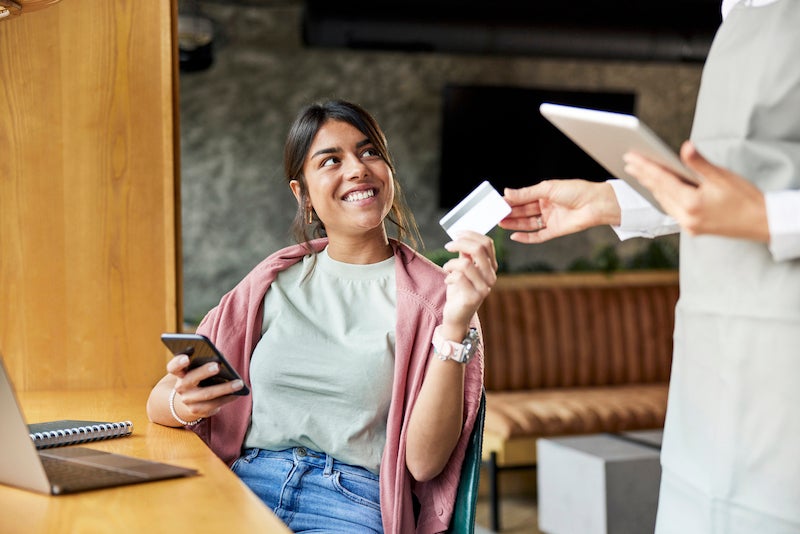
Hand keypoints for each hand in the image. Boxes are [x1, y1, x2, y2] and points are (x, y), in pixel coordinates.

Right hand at [167, 354, 243, 420]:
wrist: (189, 401)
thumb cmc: (198, 377)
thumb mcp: (197, 368)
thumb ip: (205, 360)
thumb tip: (221, 356)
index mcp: (179, 373)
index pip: (173, 367)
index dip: (178, 362)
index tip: (186, 358)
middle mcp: (181, 387)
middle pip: (190, 379)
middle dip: (203, 372)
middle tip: (217, 366)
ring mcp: (188, 400)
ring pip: (206, 394)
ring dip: (224, 388)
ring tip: (239, 383)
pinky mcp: (198, 410)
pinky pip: (214, 405)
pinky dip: (227, 398)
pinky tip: (238, 393)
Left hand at [440, 231, 497, 330]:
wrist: (457, 315)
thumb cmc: (459, 290)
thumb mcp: (463, 269)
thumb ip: (465, 254)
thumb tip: (462, 237)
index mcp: (491, 267)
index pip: (487, 243)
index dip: (471, 234)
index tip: (456, 234)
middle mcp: (491, 276)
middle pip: (479, 249)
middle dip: (460, 243)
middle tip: (448, 246)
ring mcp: (484, 288)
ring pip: (466, 263)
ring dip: (451, 263)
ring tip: (447, 268)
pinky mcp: (473, 298)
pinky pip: (458, 277)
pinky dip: (449, 276)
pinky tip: (448, 280)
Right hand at [499, 179, 620, 243]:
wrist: (596, 204)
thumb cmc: (576, 191)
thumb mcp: (548, 188)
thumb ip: (526, 193)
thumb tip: (507, 192)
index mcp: (545, 194)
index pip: (523, 198)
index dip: (511, 201)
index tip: (498, 203)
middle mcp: (546, 206)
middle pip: (524, 211)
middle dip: (510, 213)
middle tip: (496, 215)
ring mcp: (550, 219)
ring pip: (528, 223)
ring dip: (515, 224)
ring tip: (501, 223)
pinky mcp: (555, 231)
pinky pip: (538, 236)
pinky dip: (526, 237)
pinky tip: (515, 236)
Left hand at [623, 141, 767, 240]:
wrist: (762, 223)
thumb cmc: (745, 197)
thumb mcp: (723, 176)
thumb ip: (700, 163)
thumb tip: (685, 146)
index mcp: (692, 204)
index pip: (662, 181)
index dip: (645, 167)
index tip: (630, 156)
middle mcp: (686, 218)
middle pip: (658, 192)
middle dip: (643, 175)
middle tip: (627, 160)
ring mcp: (688, 226)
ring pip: (663, 202)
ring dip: (650, 186)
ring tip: (637, 171)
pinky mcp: (692, 229)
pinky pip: (671, 210)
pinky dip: (663, 197)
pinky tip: (657, 188)